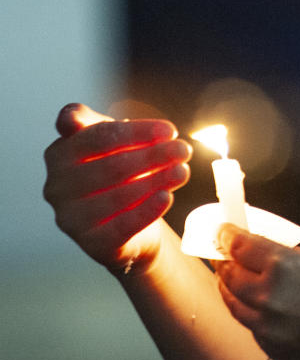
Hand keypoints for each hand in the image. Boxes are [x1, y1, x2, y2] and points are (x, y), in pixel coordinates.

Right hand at [43, 103, 191, 275]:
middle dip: (153, 156)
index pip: (99, 137)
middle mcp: (57, 187)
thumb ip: (97, 125)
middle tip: (183, 150)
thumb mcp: (111, 142)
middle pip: (111, 166)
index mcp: (59, 154)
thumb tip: (70, 116)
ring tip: (183, 170)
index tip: (170, 130)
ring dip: (156, 180)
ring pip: (118, 196)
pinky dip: (148, 210)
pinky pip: (122, 226)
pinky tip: (167, 196)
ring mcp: (70, 218)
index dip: (137, 132)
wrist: (132, 219)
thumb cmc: (119, 172)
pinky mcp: (91, 243)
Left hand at [215, 225, 299, 359]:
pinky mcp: (276, 354)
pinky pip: (252, 328)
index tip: (225, 231)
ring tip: (236, 276)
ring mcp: (269, 332)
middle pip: (229, 275)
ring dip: (232, 288)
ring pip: (234, 305)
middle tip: (228, 252)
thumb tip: (281, 254)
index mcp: (285, 269)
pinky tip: (263, 306)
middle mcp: (269, 300)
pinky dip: (250, 313)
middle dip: (227, 260)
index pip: (240, 246)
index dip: (229, 235)